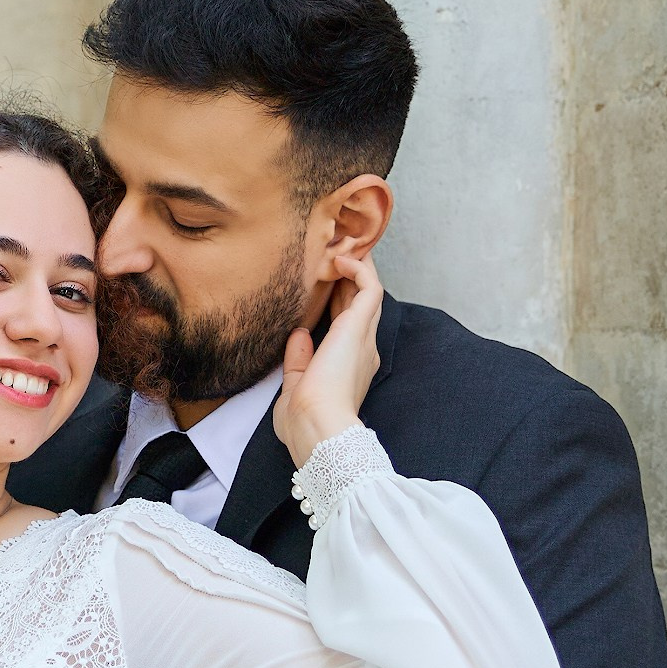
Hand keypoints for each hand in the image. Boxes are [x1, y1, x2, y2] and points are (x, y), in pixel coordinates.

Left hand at [271, 244, 382, 466]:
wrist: (316, 427)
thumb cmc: (304, 421)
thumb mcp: (297, 387)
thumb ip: (299, 360)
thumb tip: (299, 335)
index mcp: (347, 366)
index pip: (346, 325)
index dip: (340, 300)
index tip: (326, 280)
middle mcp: (361, 350)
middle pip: (361, 303)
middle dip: (351, 276)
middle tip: (338, 248)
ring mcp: (363, 338)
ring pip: (370, 290)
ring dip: (359, 265)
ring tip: (344, 240)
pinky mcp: (359, 328)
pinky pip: (369, 288)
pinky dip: (359, 269)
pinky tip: (341, 257)